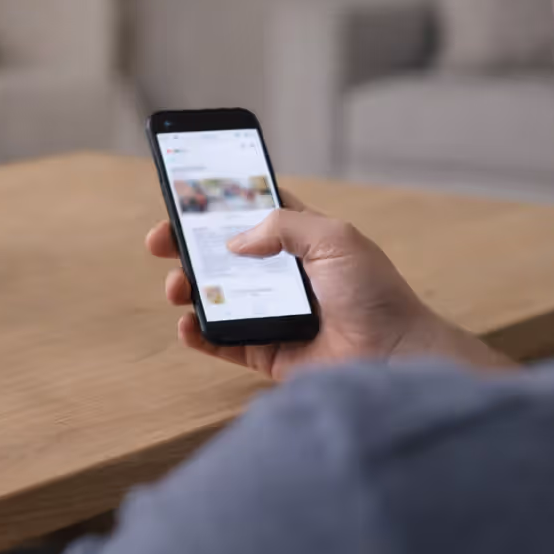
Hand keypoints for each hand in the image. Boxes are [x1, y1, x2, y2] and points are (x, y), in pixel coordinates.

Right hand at [146, 192, 510, 380]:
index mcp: (301, 241)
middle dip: (186, 246)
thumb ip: (282, 226)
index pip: (250, 214)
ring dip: (187, 288)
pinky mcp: (267, 353)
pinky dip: (198, 334)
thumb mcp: (334, 238)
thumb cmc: (375, 294)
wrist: (394, 355)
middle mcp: (283, 276)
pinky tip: (186, 325)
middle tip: (160, 242)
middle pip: (222, 256)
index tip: (183, 198)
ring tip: (177, 288)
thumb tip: (234, 242)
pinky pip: (222, 343)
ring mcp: (272, 315)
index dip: (216, 205)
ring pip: (216, 298)